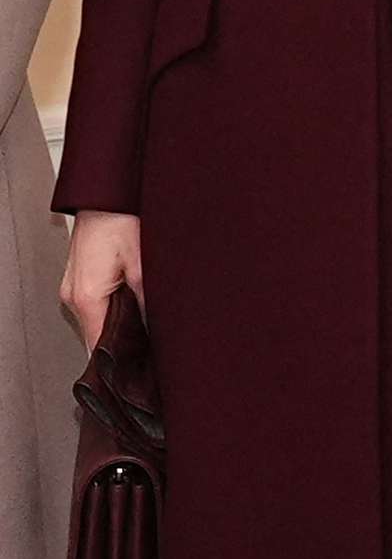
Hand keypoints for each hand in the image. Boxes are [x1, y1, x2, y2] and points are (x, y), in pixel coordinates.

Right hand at [60, 211, 143, 350]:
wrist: (106, 194)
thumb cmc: (120, 220)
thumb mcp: (142, 264)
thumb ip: (146, 302)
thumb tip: (154, 329)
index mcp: (87, 297)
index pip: (98, 346)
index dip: (119, 358)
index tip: (138, 363)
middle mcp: (72, 296)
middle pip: (96, 334)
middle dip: (120, 340)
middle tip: (147, 340)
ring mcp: (71, 287)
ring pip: (95, 319)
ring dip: (115, 322)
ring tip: (140, 316)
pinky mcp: (76, 278)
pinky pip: (93, 304)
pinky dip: (109, 306)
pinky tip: (128, 297)